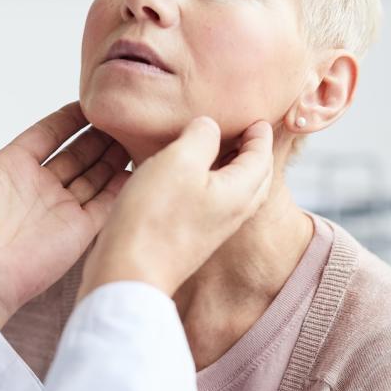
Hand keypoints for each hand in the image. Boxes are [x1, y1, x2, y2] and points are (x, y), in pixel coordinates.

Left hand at [0, 82, 130, 327]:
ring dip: (114, 155)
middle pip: (78, 152)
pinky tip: (141, 165)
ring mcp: (62, 208)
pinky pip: (107, 202)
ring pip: (96, 174)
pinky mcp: (79, 231)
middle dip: (99, 134)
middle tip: (123, 113)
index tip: (92, 100)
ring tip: (138, 133)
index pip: (48, 133)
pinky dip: (123, 185)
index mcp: (12, 166)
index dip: (69, 118)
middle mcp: (40, 185)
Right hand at [78, 117, 274, 298]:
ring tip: (218, 150)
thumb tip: (210, 127)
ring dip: (235, 169)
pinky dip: (214, 184)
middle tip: (245, 132)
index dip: (260, 134)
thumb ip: (201, 136)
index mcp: (238, 193)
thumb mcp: (178, 161)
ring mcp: (212, 229)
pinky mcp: (191, 239)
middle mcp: (232, 214)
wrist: (129, 273)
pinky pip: (215, 204)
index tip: (256, 118)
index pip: (261, 156)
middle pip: (256, 178)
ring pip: (236, 192)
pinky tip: (189, 179)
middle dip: (254, 153)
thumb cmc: (153, 217)